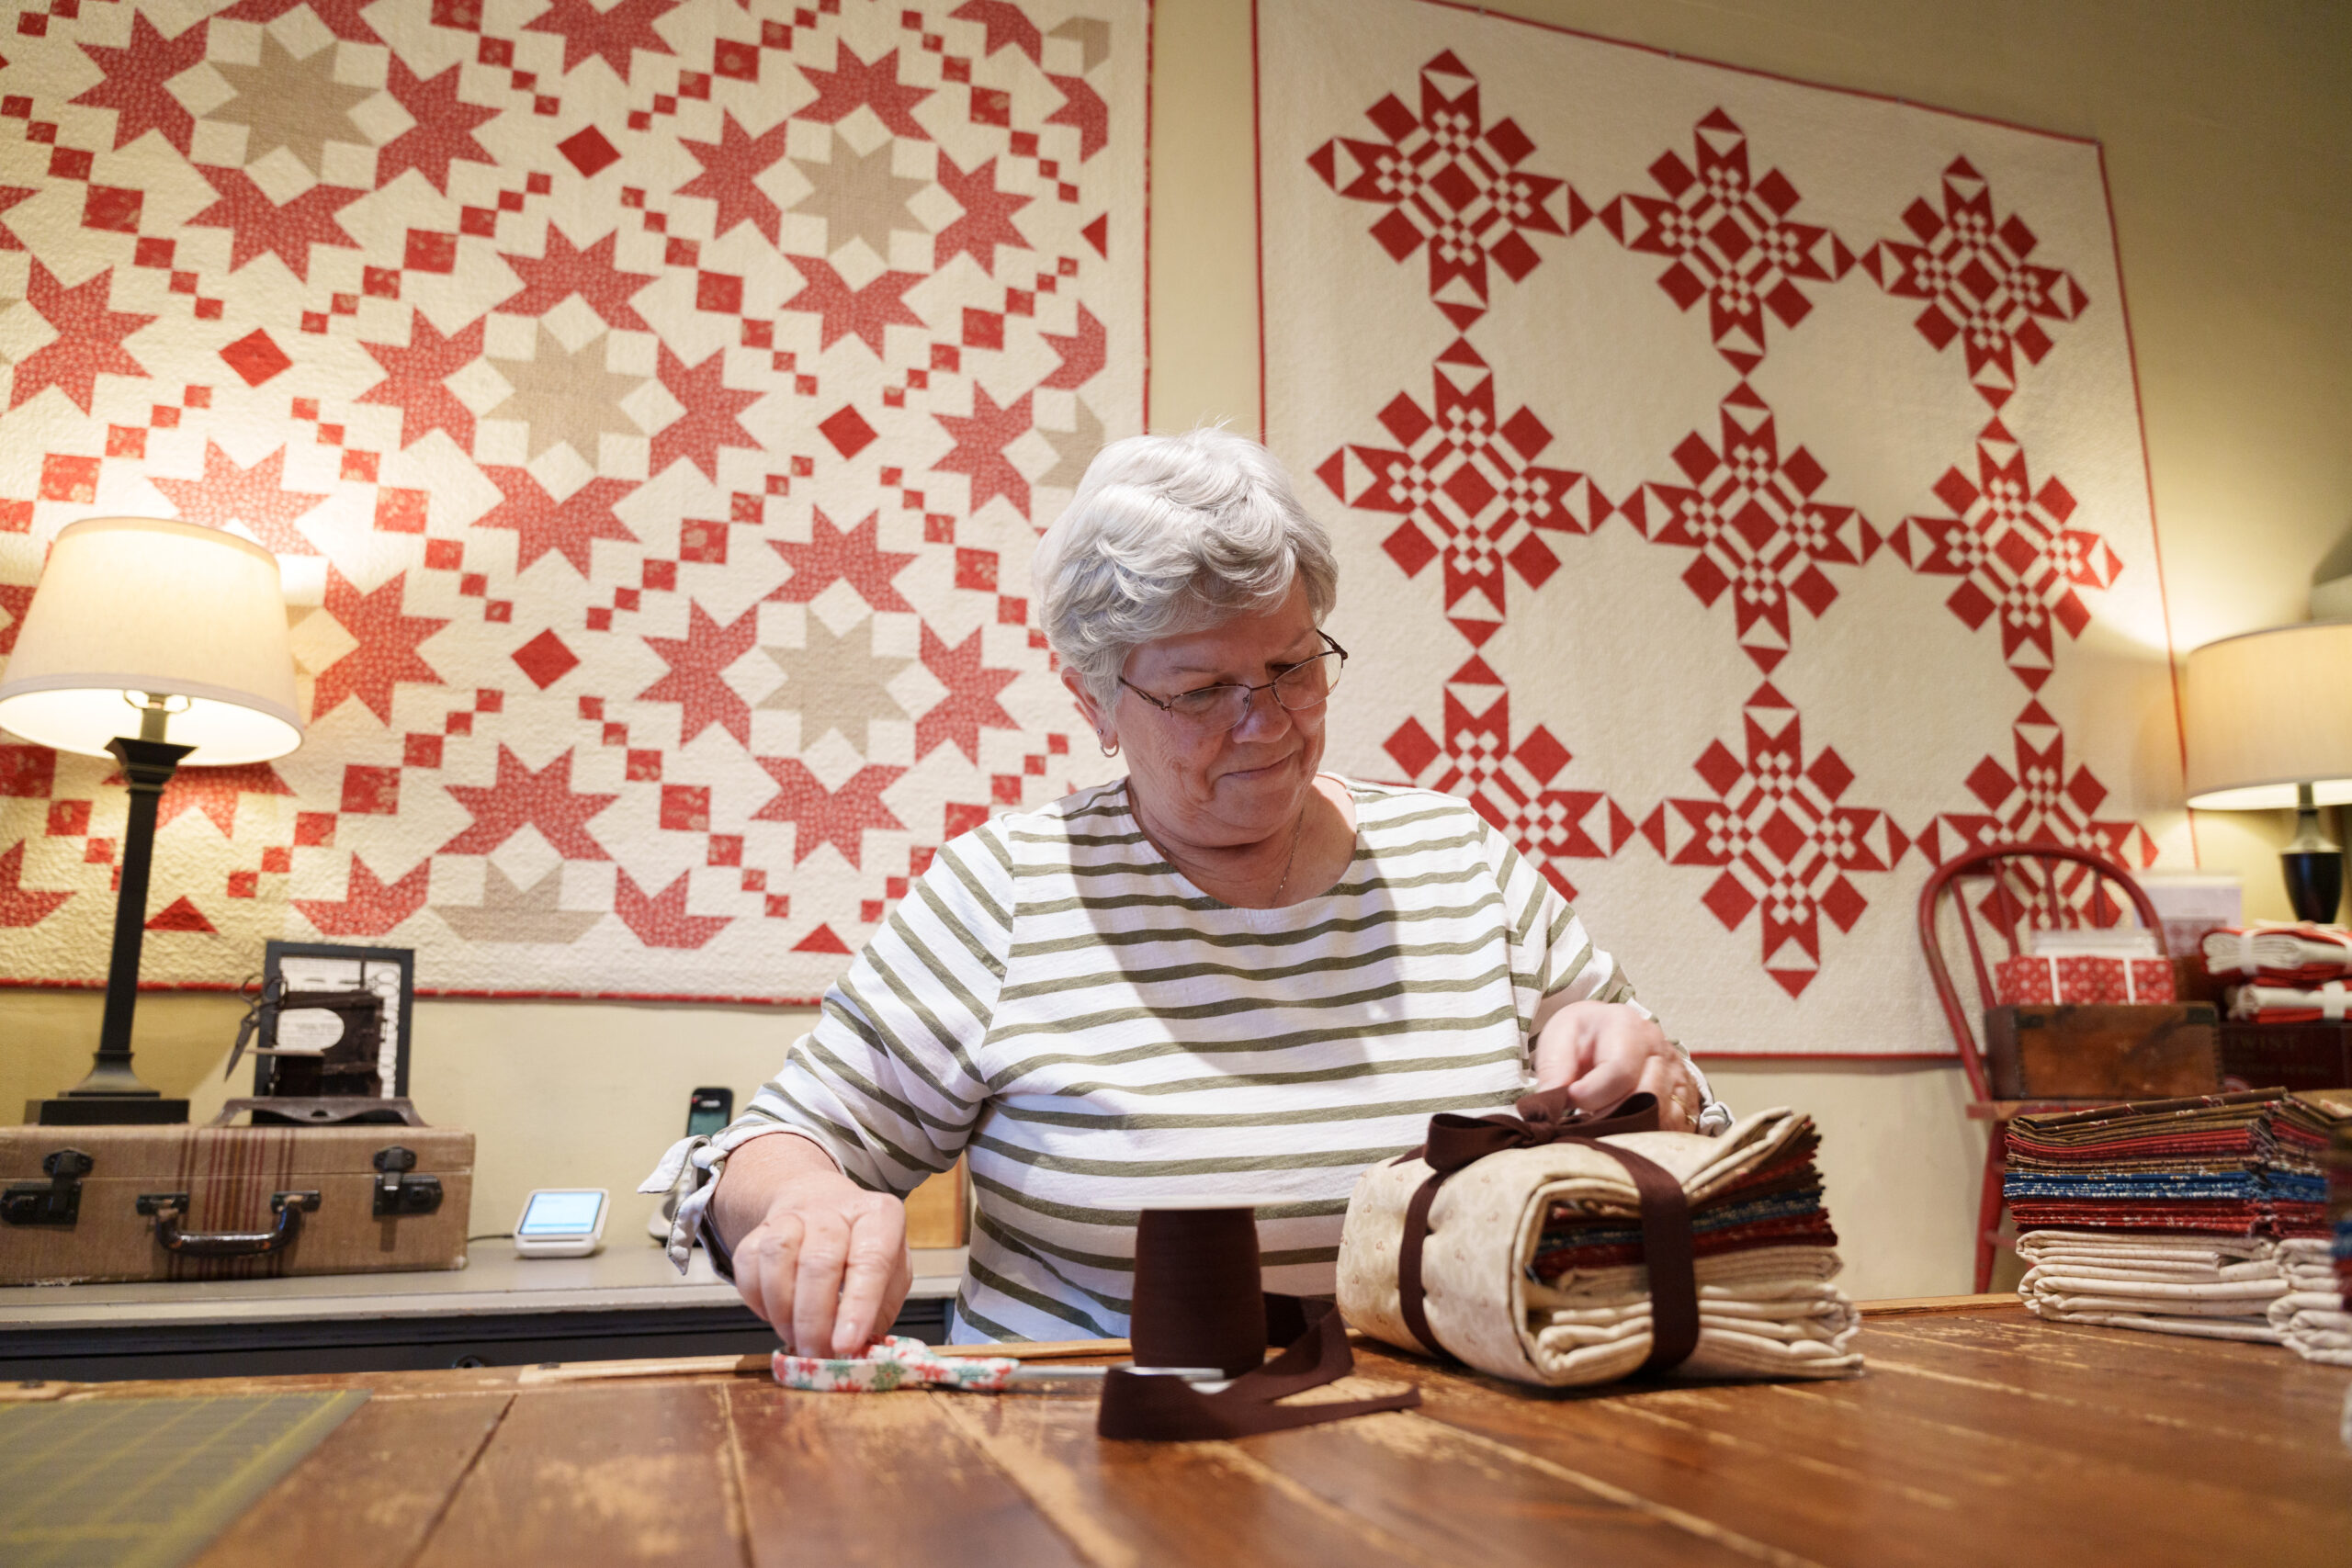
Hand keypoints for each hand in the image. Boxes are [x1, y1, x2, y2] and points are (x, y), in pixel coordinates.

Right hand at [715, 1136, 911, 1356]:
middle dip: (814, 1319)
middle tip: (816, 1353)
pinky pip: (748, 1262)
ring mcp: (794, 1215)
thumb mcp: (891, 1276)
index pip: (871, 1259)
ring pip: (777, 1256)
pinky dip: (756, 1298)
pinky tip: (774, 1315)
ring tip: (794, 1337)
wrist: (824, 1207)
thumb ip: (878, 1311)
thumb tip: (857, 1351)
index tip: (846, 1345)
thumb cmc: (862, 1251)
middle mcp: (836, 1208)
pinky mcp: (760, 1227)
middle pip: (819, 1261)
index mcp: (879, 1216)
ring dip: (782, 1310)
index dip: (858, 1306)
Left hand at [1532, 1000, 1702, 1131]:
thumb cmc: (1584, 1035)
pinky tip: (1624, 1131)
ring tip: (1601, 1123)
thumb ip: (1553, 1066)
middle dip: (1609, 1116)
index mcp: (1628, 1027)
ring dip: (1628, 1129)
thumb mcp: (1560, 1036)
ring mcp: (1678, 1073)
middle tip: (1583, 1119)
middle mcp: (1660, 1048)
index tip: (1570, 1100)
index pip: (1619, 1071)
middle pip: (1645, 1098)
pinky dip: (1648, 1136)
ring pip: (1662, 1117)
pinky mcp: (1686, 1096)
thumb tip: (1551, 1100)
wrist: (1610, 1032)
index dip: (1591, 1094)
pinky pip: (1675, 1128)